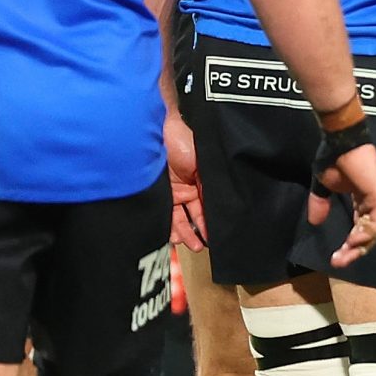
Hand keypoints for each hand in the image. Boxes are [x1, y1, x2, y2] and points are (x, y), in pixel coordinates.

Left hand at [165, 111, 205, 249]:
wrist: (157, 130)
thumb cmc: (184, 139)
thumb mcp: (205, 164)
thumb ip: (210, 187)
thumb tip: (219, 209)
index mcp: (202, 180)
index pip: (209, 205)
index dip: (213, 220)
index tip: (218, 234)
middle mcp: (187, 187)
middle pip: (195, 215)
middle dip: (200, 231)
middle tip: (204, 245)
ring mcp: (172, 192)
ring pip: (180, 219)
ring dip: (186, 233)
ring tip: (192, 245)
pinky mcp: (156, 196)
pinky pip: (164, 216)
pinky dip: (170, 229)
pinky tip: (177, 237)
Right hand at [308, 142, 375, 267]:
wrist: (339, 140)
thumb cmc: (333, 158)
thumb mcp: (323, 185)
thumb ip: (320, 203)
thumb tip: (314, 222)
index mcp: (362, 201)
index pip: (360, 229)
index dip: (349, 245)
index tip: (335, 258)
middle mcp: (373, 203)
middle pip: (368, 235)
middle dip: (354, 252)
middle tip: (339, 263)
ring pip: (374, 232)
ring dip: (359, 247)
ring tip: (343, 256)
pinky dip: (366, 234)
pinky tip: (352, 242)